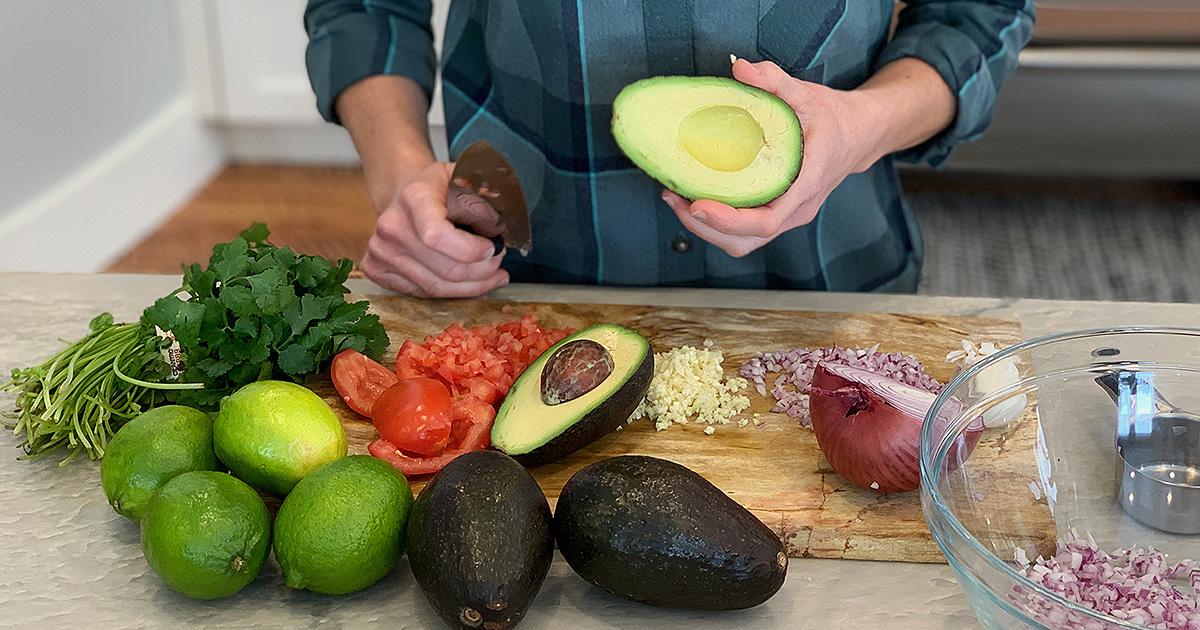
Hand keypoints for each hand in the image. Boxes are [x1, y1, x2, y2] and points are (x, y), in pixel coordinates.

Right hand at [360, 162, 509, 297]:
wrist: (402, 192)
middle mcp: (391, 226)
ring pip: (436, 288)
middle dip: (481, 272)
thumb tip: (511, 224)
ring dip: (472, 287)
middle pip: (444, 269)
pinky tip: (473, 284)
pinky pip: (423, 294)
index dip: (471, 251)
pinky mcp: (377, 269)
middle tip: (499, 263)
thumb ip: (487, 194)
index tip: (493, 247)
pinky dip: (453, 294)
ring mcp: (381, 251)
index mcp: (414, 198)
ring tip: (493, 276)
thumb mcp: (465, 175)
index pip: (438, 237)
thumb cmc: (440, 187)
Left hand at [663, 57, 953, 257]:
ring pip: (744, 242)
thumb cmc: (833, 118)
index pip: (767, 220)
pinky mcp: (778, 214)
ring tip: (677, 199)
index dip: (729, 220)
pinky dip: (717, 223)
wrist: (858, 135)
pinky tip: (694, 197)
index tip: (697, 205)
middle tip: (674, 197)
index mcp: (807, 183)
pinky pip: (745, 232)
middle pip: (748, 239)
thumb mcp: (806, 93)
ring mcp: (788, 216)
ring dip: (707, 229)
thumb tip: (739, 68)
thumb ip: (774, 80)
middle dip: (706, 227)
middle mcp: (797, 209)